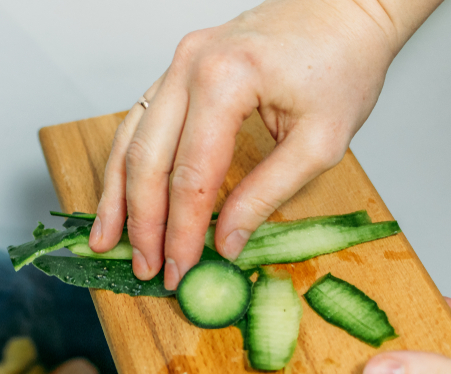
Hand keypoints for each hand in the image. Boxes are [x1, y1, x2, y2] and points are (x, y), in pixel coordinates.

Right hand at [91, 0, 439, 288]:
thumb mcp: (320, 142)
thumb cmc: (344, 65)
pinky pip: (139, 123)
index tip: (179, 270)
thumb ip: (267, 194)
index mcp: (226, 80)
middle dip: (144, 223)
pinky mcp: (176, 70)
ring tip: (106, 240)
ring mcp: (176, 64)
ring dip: (117, 197)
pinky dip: (125, 164)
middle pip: (148, 161)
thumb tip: (225, 243)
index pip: (191, 176)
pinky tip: (118, 197)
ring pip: (129, 141)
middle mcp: (189, 67)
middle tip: (145, 267)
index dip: (181, 232)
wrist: (344, 9)